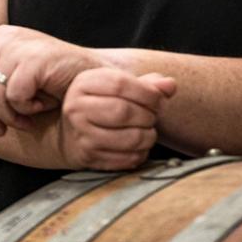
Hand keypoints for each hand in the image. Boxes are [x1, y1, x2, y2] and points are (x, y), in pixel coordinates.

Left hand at [0, 25, 100, 134]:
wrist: (95, 78)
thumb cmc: (56, 82)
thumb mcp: (17, 83)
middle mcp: (6, 36)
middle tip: (3, 130)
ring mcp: (21, 45)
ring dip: (9, 116)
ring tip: (27, 120)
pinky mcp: (34, 59)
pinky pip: (14, 96)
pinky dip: (26, 110)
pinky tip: (42, 106)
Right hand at [59, 68, 176, 170]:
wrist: (71, 133)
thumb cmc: (102, 104)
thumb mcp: (118, 87)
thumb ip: (147, 83)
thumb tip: (170, 85)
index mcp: (84, 83)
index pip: (120, 84)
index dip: (147, 92)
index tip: (159, 99)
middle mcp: (76, 107)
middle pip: (123, 111)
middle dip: (148, 115)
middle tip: (153, 116)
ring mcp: (80, 134)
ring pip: (129, 138)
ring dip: (148, 136)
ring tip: (148, 130)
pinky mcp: (88, 157)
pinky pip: (127, 159)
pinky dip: (141, 153)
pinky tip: (139, 145)